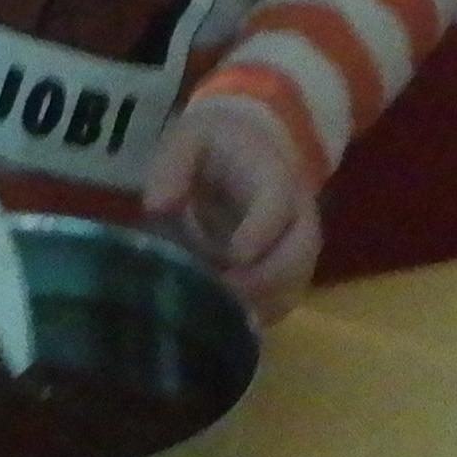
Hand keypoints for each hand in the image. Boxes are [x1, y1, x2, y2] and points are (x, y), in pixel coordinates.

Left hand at [145, 101, 320, 314]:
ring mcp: (297, 247)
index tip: (229, 257)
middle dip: (263, 281)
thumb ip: (174, 164)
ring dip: (259, 304)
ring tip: (217, 314)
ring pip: (295, 285)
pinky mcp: (288, 272)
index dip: (258, 234)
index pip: (277, 207)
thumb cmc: (217, 145)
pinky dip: (257, 314)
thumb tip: (157, 207)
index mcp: (276, 177)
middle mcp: (298, 215)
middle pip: (299, 255)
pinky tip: (223, 319)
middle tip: (220, 295)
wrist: (250, 148)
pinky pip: (283, 301)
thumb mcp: (190, 137)